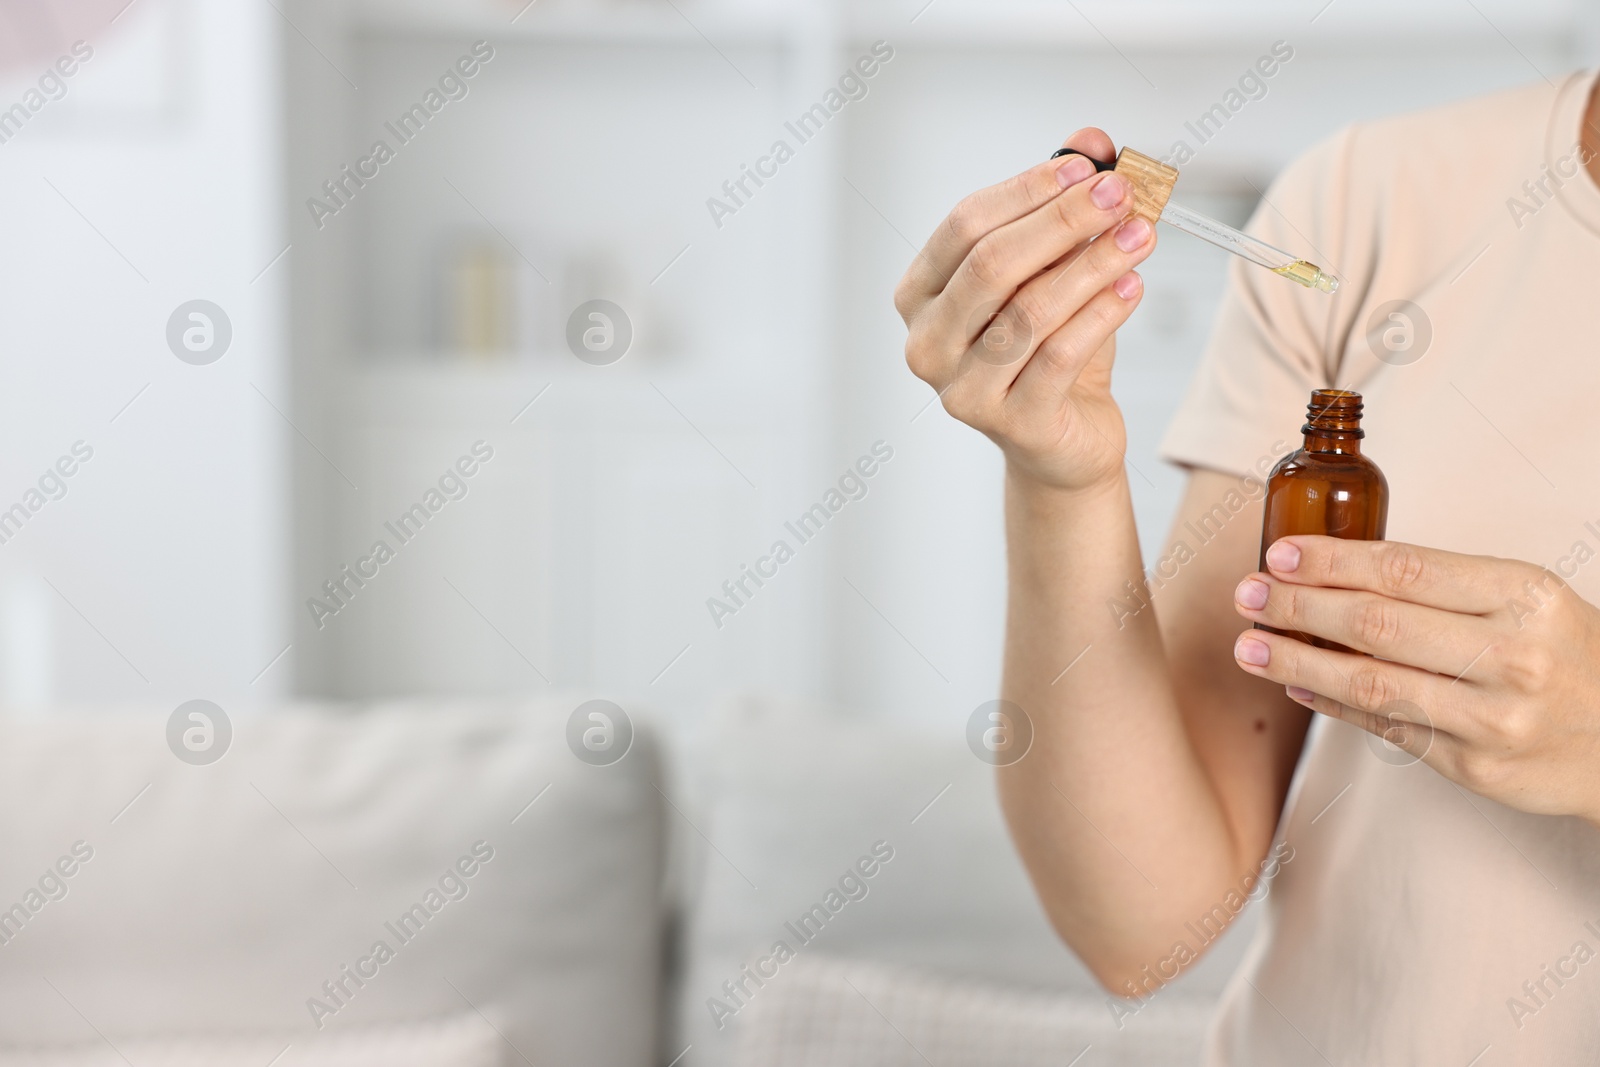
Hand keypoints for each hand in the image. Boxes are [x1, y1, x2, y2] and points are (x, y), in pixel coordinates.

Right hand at [895, 128, 1155, 493]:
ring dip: (1092, 265)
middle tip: (1121, 194)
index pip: (965, 225)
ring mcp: (962, 390)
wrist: (1065, 438)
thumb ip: (1063, 204)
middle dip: (1063, 221)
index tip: (1088, 166)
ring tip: (1142, 236)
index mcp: (920, 294)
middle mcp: (927, 344)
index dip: (1027, 189)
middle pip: (992, 264)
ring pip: (1029, 311)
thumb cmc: (1049, 345)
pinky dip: (1101, 315)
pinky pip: (1060, 357)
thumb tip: (1093, 141)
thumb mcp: (1054, 268)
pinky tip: (1133, 286)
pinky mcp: (1011, 424)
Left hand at [1230, 535, 1599, 824]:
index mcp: (1524, 596)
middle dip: (1300, 606)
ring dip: (1298, 662)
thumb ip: (1443, 585)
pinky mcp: (1476, 768)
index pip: (1406, 569)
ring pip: (1372, 683)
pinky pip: (1387, 728)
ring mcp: (1494, 717)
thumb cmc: (1562, 654)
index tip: (1279, 554)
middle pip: (1377, 624)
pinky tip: (1295, 685)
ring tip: (1249, 646)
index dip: (1333, 560)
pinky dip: (1332, 704)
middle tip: (1248, 595)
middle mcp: (1513, 656)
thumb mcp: (1525, 599)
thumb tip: (1333, 572)